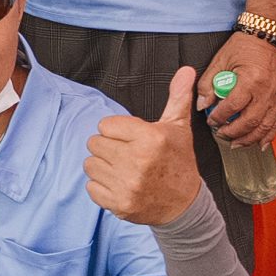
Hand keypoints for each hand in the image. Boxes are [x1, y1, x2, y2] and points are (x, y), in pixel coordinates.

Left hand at [84, 66, 204, 225]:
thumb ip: (177, 97)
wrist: (184, 205)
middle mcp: (137, 161)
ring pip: (89, 164)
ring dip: (103, 166)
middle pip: (94, 143)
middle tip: (127, 154)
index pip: (105, 125)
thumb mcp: (178, 128)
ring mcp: (127, 185)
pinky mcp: (118, 204)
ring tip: (123, 169)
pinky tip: (120, 185)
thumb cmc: (178, 162)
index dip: (117, 131)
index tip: (131, 139)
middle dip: (108, 147)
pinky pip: (91, 187)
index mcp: (150, 138)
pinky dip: (102, 187)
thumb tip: (186, 69)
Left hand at [197, 31, 275, 148]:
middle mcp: (266, 90)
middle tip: (221, 134)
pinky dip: (268, 135)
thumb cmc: (245, 44)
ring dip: (250, 138)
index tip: (211, 120)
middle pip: (250, 121)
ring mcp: (275, 96)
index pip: (233, 106)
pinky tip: (260, 144)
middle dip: (234, 132)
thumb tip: (202, 103)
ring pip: (265, 125)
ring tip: (236, 144)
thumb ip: (208, 82)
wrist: (269, 35)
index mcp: (251, 79)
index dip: (220, 116)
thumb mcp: (221, 59)